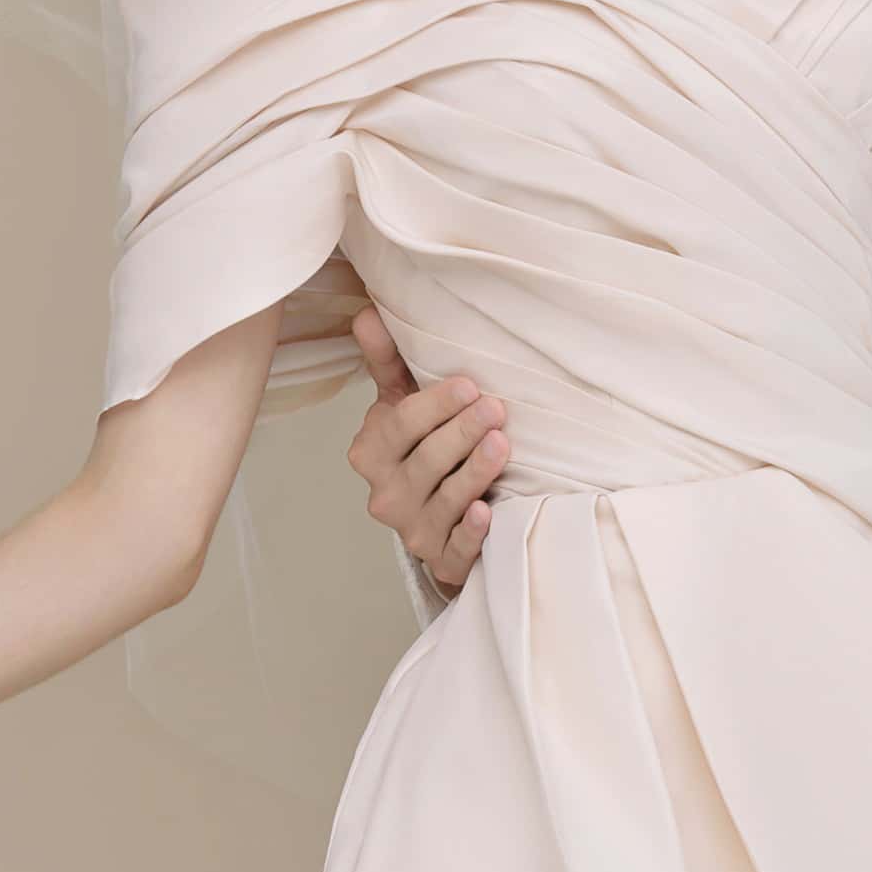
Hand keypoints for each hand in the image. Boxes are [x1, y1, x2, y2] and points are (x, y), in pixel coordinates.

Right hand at [345, 299, 506, 596]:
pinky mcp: (442, 559)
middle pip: (426, 461)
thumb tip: (368, 312)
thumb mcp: (402, 404)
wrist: (439, 518)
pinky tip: (487, 511)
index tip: (470, 384)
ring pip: (446, 500)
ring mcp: (412, 530)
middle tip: (496, 408)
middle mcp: (385, 494)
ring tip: (503, 443)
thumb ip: (388, 362)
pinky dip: (471, 531)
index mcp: (371, 452)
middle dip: (461, 432)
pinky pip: (457, 547)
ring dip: (475, 471)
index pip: (401, 425)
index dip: (435, 405)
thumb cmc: (423, 450)